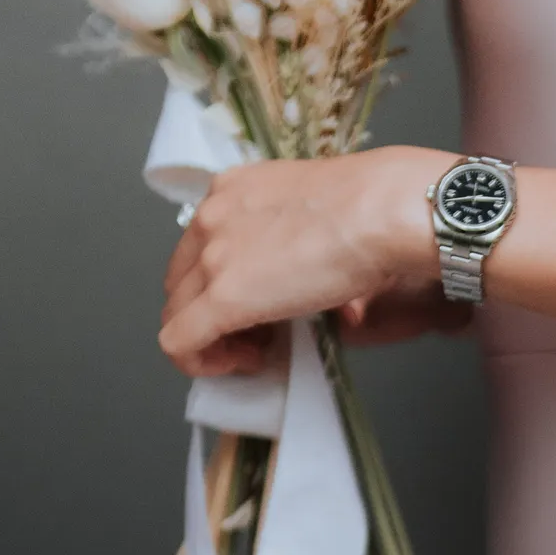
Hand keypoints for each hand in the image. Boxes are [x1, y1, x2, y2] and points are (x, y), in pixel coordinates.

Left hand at [161, 149, 439, 377]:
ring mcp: (212, 258)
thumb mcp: (317, 210)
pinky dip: (201, 362)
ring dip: (209, 338)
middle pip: (181, 281)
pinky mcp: (221, 299)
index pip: (200, 247)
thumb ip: (298, 239)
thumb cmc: (371, 205)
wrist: (380, 211)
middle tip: (257, 332)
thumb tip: (312, 279)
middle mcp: (211, 218)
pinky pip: (180, 342)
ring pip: (175, 313)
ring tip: (255, 348)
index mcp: (233, 191)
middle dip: (209, 313)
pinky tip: (241, 363)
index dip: (221, 285)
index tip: (257, 303)